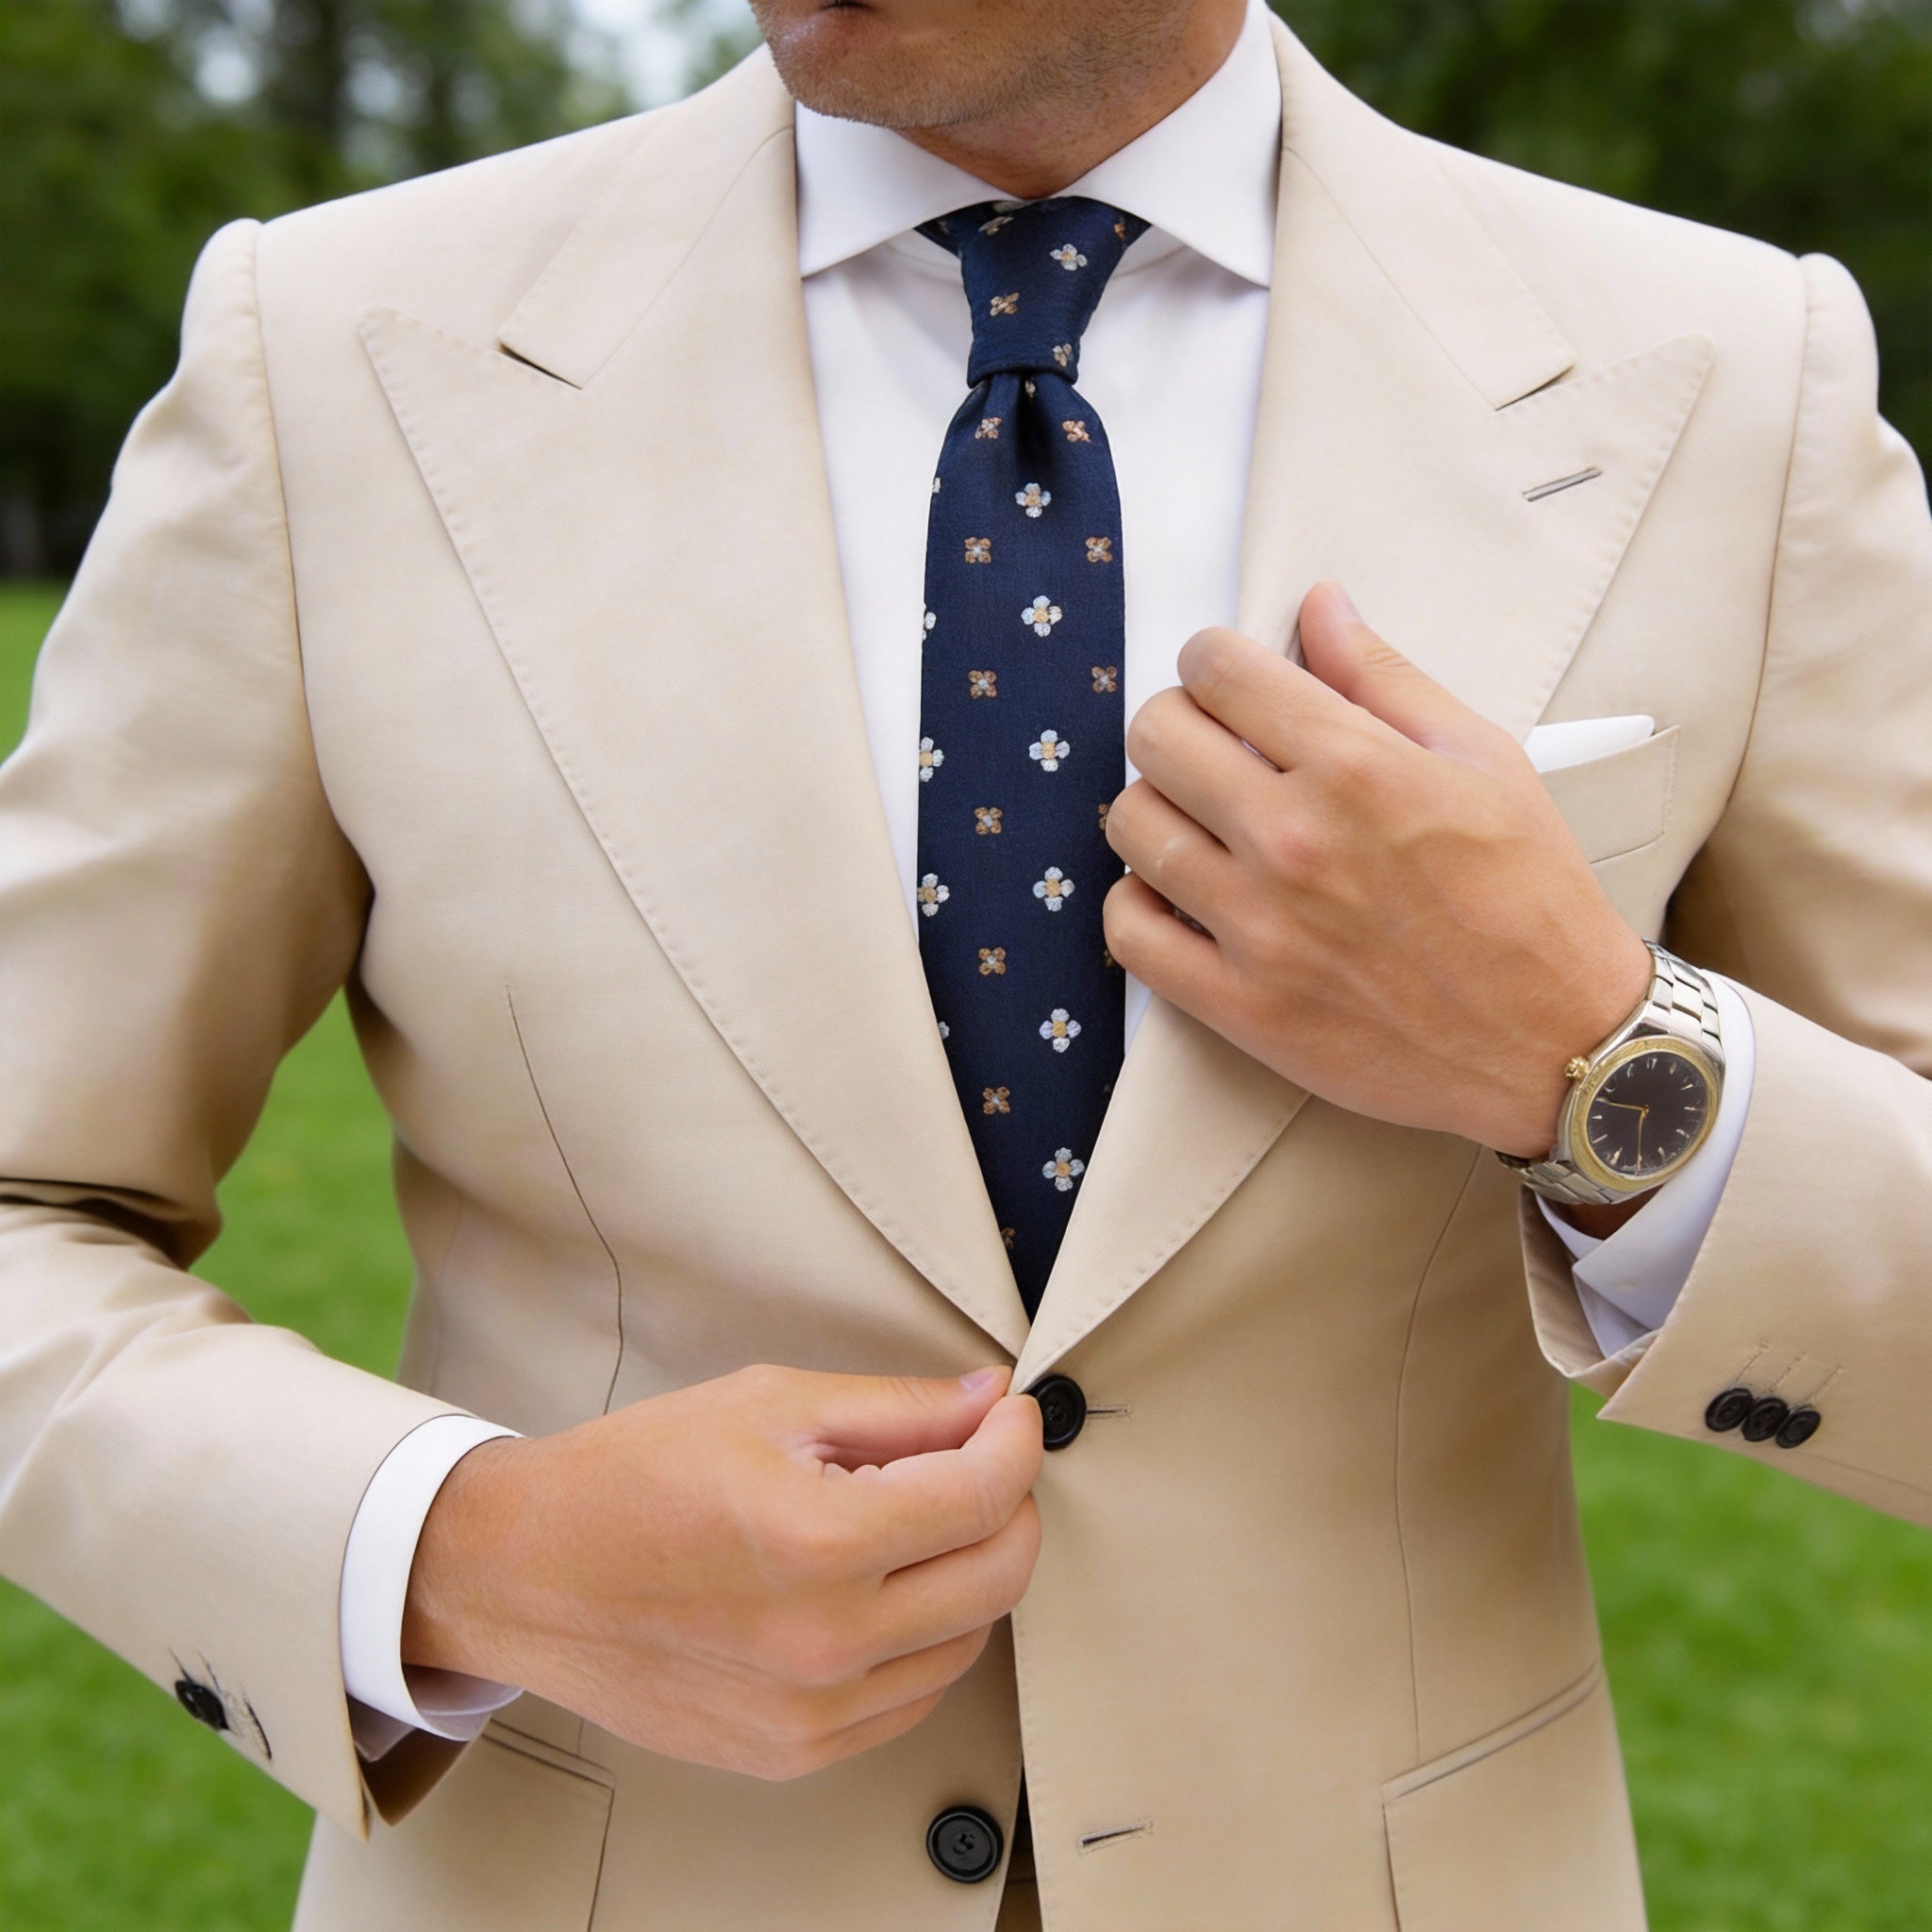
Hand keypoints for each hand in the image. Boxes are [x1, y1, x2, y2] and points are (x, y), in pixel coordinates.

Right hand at [402, 1365, 1042, 1779]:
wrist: (526, 1573)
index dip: (1017, 1440)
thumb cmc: (632, 1479)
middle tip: (982, 1460)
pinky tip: (884, 1590)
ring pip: (968, 1642)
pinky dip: (925, 1639)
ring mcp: (813, 1712)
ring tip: (917, 1521)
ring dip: (970, 1572)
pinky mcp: (794, 1752)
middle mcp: (828, 1643)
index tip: (1012, 1416)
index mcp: (823, 1542)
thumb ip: (896, 1407)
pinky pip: (911, 1699)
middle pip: (1000, 1575)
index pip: (985, 1494)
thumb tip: (987, 1402)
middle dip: (1010, 1504)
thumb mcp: (769, 1404)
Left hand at [1103, 583, 1652, 1159]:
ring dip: (1155, 809)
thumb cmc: (1530, 897)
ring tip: (1200, 822)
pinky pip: (1129, 932)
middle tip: (1213, 748)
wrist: (1557, 1042)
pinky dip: (1138, 903)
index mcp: (1354, 767)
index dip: (1212, 660)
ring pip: (1131, 826)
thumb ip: (1385, 678)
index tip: (1227, 679)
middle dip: (1178, 723)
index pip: (1216, 670)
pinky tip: (1180, 894)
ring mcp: (1258, 928)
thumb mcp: (1482, 760)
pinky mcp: (1240, 1005)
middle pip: (1156, 737)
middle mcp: (1293, 840)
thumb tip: (1319, 605)